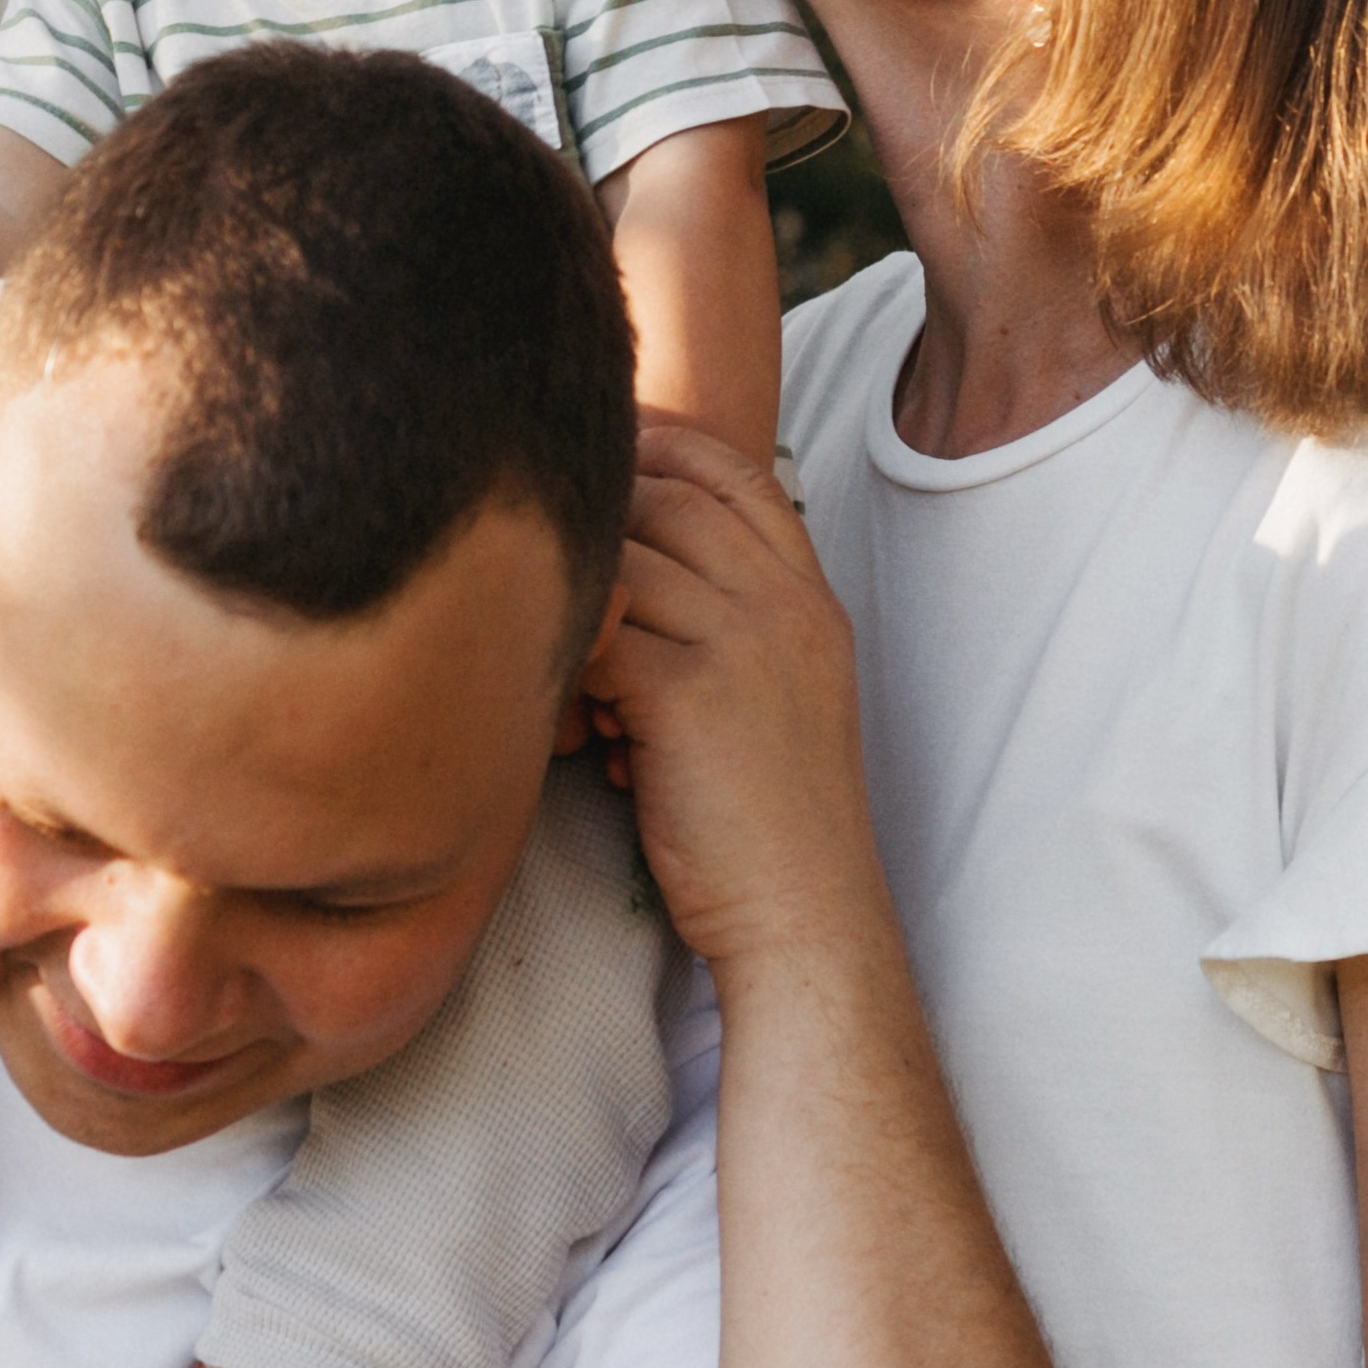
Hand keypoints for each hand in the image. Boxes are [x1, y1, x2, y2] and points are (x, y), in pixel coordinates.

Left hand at [586, 421, 879, 975]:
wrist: (805, 918)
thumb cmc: (774, 824)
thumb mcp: (782, 698)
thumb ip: (732, 627)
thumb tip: (633, 578)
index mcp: (812, 603)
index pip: (738, 476)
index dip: (666, 448)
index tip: (605, 454)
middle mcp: (785, 607)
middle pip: (668, 500)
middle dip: (600, 523)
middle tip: (555, 572)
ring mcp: (742, 643)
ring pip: (622, 564)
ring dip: (579, 607)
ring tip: (579, 688)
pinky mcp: (687, 694)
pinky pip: (595, 633)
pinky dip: (567, 667)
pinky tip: (579, 729)